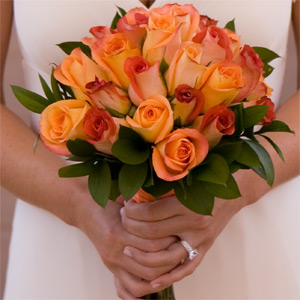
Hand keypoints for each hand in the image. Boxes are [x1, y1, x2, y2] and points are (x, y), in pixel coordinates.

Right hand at [77, 195, 177, 297]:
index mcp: (120, 231)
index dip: (170, 242)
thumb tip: (168, 208)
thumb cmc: (107, 203)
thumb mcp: (125, 202)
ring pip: (142, 281)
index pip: (152, 244)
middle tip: (181, 252)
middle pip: (150, 266)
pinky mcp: (110, 267)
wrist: (84, 209)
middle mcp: (115, 250)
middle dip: (169, 262)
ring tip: (172, 266)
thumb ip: (144, 209)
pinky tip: (154, 287)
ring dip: (160, 277)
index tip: (179, 235)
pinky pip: (126, 289)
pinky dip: (141, 294)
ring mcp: (112, 262)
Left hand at [121, 195, 242, 287]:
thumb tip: (130, 193)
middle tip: (122, 222)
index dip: (133, 211)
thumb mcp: (183, 182)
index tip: (124, 208)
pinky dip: (168, 277)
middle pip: (154, 233)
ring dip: (142, 256)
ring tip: (127, 250)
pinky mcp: (204, 249)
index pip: (151, 212)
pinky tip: (152, 280)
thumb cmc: (204, 184)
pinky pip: (186, 268)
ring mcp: (200, 240)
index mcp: (187, 204)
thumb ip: (160, 188)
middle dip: (132, 228)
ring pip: (166, 257)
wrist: (231, 193)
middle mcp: (194, 224)